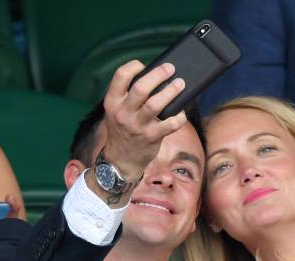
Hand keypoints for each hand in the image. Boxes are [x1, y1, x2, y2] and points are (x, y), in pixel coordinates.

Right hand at [102, 60, 187, 178]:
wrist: (120, 161)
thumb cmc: (122, 131)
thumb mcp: (116, 112)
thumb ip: (128, 97)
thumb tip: (155, 78)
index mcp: (113, 102)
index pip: (120, 76)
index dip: (133, 66)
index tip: (144, 65)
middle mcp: (123, 113)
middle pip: (141, 88)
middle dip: (159, 75)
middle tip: (171, 69)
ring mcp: (137, 126)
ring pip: (156, 104)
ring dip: (171, 92)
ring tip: (181, 84)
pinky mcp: (151, 138)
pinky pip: (169, 124)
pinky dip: (179, 117)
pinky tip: (182, 112)